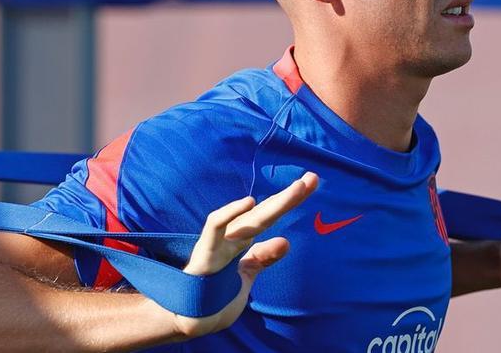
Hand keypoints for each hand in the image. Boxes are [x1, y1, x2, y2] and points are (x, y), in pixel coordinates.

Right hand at [171, 172, 317, 339]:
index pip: (269, 216)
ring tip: (297, 189)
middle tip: (313, 178)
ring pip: (250, 219)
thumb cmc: (214, 298)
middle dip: (289, 197)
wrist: (187, 322)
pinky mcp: (205, 254)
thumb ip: (262, 258)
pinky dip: (230, 214)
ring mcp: (219, 243)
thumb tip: (285, 241)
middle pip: (265, 213)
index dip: (289, 201)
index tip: (311, 184)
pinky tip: (250, 203)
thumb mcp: (245, 276)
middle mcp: (232, 238)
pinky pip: (215, 228)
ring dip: (274, 204)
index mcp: (243, 242)